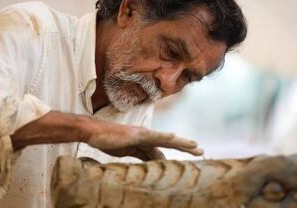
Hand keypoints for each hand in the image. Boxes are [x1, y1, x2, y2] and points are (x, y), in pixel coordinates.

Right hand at [82, 119, 203, 160]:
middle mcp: (147, 136)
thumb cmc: (110, 141)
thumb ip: (143, 155)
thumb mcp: (130, 152)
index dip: (180, 150)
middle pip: (171, 142)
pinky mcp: (136, 135)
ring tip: (194, 145)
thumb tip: (156, 162)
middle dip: (186, 146)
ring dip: (181, 142)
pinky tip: (174, 136)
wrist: (95, 133)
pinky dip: (163, 136)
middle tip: (201, 151)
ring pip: (166, 139)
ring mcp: (143, 135)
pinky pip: (152, 137)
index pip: (166, 148)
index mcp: (146, 142)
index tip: (192, 154)